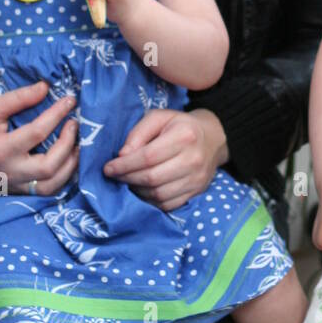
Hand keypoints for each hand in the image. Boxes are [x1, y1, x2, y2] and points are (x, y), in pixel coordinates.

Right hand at [0, 81, 79, 195]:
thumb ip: (19, 98)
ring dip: (70, 166)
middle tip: (74, 125)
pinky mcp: (17, 191)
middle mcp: (8, 171)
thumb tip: (46, 87)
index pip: (37, 132)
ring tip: (78, 146)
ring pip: (50, 185)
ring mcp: (13, 184)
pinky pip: (46, 191)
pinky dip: (62, 177)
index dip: (56, 114)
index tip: (69, 101)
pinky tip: (68, 161)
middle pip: (48, 166)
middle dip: (67, 144)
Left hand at [104, 107, 229, 209]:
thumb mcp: (159, 118)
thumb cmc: (179, 125)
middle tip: (114, 176)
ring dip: (137, 191)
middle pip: (152, 178)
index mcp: (185, 135)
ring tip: (127, 182)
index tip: (108, 168)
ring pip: (158, 194)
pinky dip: (150, 201)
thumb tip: (122, 155)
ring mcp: (197, 179)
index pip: (148, 156)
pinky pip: (168, 204)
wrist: (213, 138)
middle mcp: (193, 159)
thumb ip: (138, 133)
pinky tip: (142, 190)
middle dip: (127, 179)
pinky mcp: (197, 192)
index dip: (124, 165)